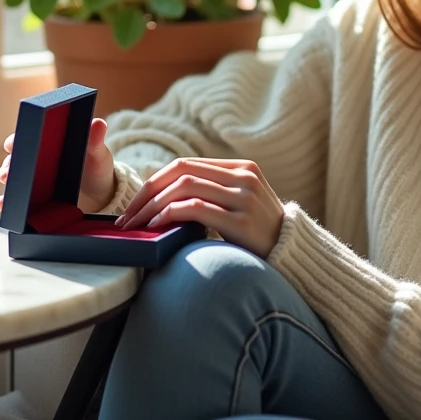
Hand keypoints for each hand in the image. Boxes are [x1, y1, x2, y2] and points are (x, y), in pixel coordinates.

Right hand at [0, 117, 115, 213]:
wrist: (101, 193)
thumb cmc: (96, 166)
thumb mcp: (97, 152)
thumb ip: (95, 139)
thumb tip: (99, 123)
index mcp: (47, 143)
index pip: (26, 137)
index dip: (17, 140)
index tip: (12, 145)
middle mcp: (36, 160)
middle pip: (15, 159)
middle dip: (8, 165)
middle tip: (7, 173)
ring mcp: (34, 180)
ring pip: (13, 179)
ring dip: (7, 185)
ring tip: (7, 192)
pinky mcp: (34, 198)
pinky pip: (16, 200)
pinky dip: (6, 203)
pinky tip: (2, 205)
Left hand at [116, 158, 284, 258]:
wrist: (294, 255)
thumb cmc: (258, 235)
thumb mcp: (239, 205)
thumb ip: (213, 193)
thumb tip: (163, 198)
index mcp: (241, 168)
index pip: (185, 165)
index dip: (154, 182)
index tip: (134, 204)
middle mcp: (244, 176)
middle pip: (180, 172)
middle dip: (146, 193)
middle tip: (126, 216)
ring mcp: (245, 196)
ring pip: (184, 187)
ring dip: (152, 206)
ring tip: (136, 225)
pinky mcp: (243, 219)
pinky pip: (196, 208)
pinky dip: (170, 214)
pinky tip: (156, 227)